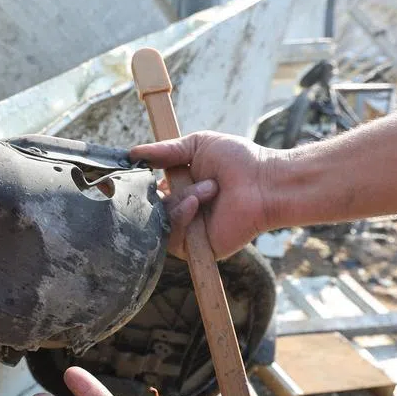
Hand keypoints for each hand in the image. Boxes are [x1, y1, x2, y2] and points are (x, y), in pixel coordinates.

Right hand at [131, 132, 279, 258]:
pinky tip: (195, 203)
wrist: (264, 183)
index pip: (149, 194)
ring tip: (209, 189)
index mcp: (180, 190)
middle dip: (165, 192)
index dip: (144, 186)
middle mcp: (182, 212)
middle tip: (183, 180)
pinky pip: (172, 238)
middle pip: (150, 210)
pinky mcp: (198, 249)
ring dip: (181, 200)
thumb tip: (132, 153)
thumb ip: (164, 151)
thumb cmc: (239, 161)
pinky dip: (181, 217)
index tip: (144, 173)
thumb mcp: (197, 145)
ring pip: (160, 222)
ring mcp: (189, 232)